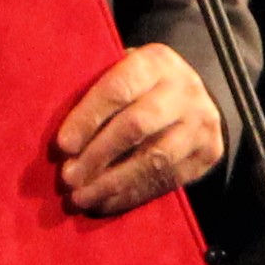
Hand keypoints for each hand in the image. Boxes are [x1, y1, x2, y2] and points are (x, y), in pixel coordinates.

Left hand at [54, 43, 224, 215]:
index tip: (63, 145)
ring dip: (112, 183)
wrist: (194, 97)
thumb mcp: (123, 71)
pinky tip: (105, 202)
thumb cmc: (140, 85)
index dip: (88, 118)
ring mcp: (201, 123)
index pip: (118, 88)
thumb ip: (96, 87)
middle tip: (68, 178)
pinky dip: (131, 195)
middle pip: (136, 126)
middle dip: (97, 155)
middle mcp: (184, 90)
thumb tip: (56, 128)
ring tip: (81, 197)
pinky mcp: (208, 153)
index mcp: (156, 61)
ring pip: (154, 159)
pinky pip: (166, 180)